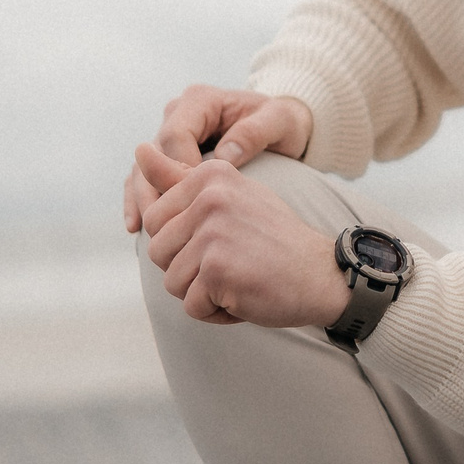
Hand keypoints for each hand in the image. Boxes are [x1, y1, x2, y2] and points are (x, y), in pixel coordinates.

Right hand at [123, 85, 315, 231]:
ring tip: (143, 229)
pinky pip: (145, 178)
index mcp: (200, 101)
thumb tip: (224, 156)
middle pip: (152, 154)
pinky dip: (138, 200)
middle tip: (162, 224)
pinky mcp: (168, 156)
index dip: (179, 170)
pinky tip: (135, 226)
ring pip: (143, 167)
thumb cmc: (283, 123)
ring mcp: (170, 135)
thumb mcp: (279, 121)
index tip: (195, 200)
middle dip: (154, 189)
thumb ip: (254, 133)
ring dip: (141, 198)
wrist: (282, 126)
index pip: (175, 136)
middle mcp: (178, 114)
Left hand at [136, 143, 352, 327]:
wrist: (325, 275)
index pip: (156, 221)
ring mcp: (213, 232)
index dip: (184, 244)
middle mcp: (210, 196)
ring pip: (172, 282)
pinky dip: (216, 313)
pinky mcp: (217, 268)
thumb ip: (179, 178)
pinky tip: (246, 298)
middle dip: (188, 270)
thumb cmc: (274, 240)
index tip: (225, 241)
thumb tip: (138, 150)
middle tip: (233, 264)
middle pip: (158, 252)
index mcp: (210, 175)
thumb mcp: (230, 197)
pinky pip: (192, 307)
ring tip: (239, 280)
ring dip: (203, 294)